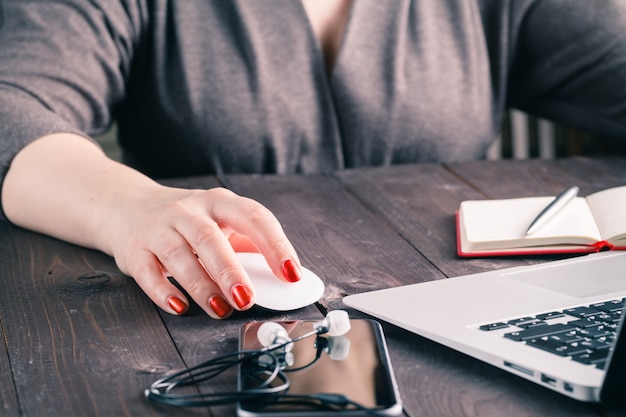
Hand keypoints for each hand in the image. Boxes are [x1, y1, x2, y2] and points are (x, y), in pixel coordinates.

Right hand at [3, 134, 301, 318]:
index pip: (253, 216)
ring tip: (219, 309)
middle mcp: (188, 210)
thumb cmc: (186, 220)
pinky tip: (180, 307)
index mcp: (219, 201)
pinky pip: (148, 270)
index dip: (275, 245)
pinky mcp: (135, 248)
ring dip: (201, 286)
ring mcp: (159, 228)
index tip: (291, 274)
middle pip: (210, 238)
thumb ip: (250, 243)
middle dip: (230, 271)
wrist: (126, 206)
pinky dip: (163, 291)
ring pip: (179, 255)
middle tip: (247, 299)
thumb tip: (284, 273)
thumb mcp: (220, 220)